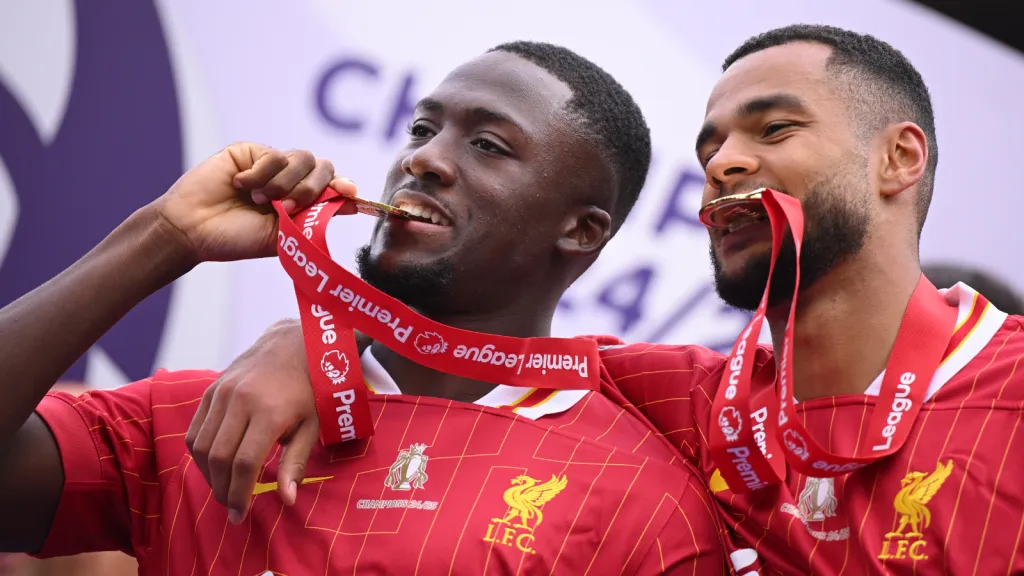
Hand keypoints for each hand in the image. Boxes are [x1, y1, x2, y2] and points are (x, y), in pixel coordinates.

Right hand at [151, 142, 357, 265]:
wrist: (194, 230)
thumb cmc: (235, 238)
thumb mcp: (281, 235)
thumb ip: (313, 219)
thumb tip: (351, 203)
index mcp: (300, 202)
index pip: (332, 186)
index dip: (343, 187)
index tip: (350, 192)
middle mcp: (289, 181)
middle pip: (323, 167)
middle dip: (312, 188)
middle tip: (288, 207)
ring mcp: (271, 165)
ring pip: (302, 158)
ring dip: (284, 183)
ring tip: (260, 200)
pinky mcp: (251, 152)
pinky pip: (274, 155)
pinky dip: (261, 174)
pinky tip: (241, 186)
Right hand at [185, 319, 371, 522]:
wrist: (296, 344)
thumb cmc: (311, 389)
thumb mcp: (313, 426)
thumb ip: (295, 463)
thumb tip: (286, 500)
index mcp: (269, 411)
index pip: (244, 463)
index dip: (240, 493)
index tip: (241, 514)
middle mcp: (240, 401)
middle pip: (218, 458)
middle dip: (222, 490)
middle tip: (232, 508)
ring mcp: (222, 392)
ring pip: (200, 446)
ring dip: (208, 475)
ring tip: (224, 490)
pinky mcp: (211, 389)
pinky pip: (195, 429)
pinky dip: (199, 453)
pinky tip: (214, 466)